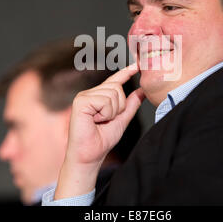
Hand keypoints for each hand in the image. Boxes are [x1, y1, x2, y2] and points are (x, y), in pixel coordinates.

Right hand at [54, 63, 144, 199]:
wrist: (90, 155)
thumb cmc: (102, 140)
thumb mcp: (121, 120)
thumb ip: (130, 105)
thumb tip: (141, 92)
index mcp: (99, 97)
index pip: (114, 81)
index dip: (126, 73)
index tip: (136, 65)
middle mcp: (90, 93)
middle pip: (118, 88)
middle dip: (119, 107)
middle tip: (106, 120)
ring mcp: (84, 96)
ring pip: (113, 94)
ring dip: (112, 112)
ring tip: (100, 121)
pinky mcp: (81, 101)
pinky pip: (105, 101)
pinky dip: (105, 113)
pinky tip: (95, 120)